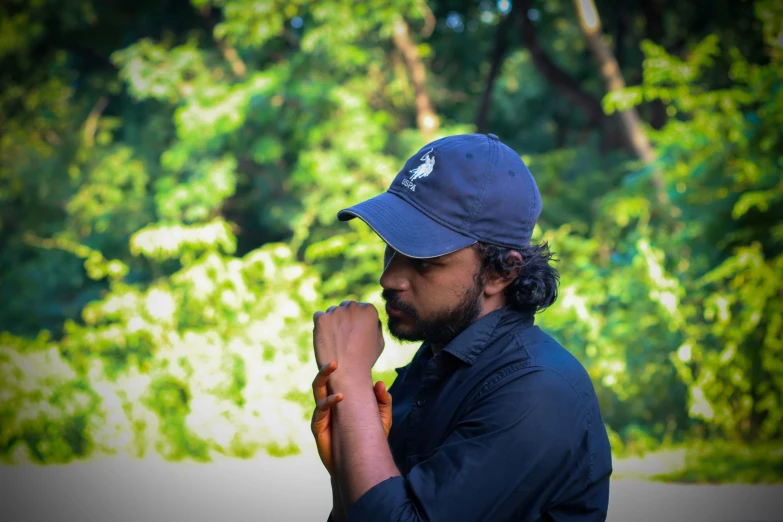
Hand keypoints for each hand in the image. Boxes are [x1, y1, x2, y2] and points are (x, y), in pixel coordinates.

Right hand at [311, 360, 392, 475]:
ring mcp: (324, 414)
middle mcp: (331, 403)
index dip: (343, 369)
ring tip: (333, 367)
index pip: (340, 379)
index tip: (349, 358)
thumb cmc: (369, 441)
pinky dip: (328, 401)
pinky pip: (320, 409)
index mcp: (344, 398)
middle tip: (335, 360)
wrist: (358, 466)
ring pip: (318, 390)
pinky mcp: (319, 426)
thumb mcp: (383, 420)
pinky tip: (339, 398)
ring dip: (323, 377)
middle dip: (327, 368)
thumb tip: (380, 382)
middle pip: (324, 380)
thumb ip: (383, 402)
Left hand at [313, 301, 384, 378]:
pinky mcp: (321, 318)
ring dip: (332, 322)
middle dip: (344, 319)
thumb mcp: (379, 341)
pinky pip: (319, 317)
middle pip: (346, 308)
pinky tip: (327, 339)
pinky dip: (320, 327)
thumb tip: (367, 314)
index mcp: (369, 309)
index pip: (361, 309)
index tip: (355, 335)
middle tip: (344, 338)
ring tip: (335, 341)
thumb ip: (375, 324)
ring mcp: (336, 311)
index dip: (358, 323)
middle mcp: (353, 306)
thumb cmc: (365, 360)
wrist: (348, 374)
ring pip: (332, 312)